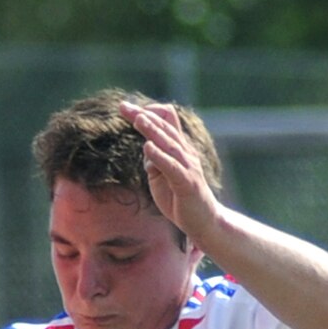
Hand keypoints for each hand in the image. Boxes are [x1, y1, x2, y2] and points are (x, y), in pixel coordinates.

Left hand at [119, 100, 219, 245]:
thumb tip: (145, 148)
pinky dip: (160, 156)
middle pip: (165, 126)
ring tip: (138, 120)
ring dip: (153, 130)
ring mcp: (188, 166)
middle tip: (124, 107)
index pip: (165, 121)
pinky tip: (148, 147)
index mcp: (179, 149)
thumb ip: (154, 161)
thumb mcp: (161, 176)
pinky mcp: (187, 183)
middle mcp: (186, 152)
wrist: (203, 221)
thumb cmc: (180, 199)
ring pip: (170, 143)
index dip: (147, 113)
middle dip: (143, 116)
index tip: (127, 109)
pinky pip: (172, 166)